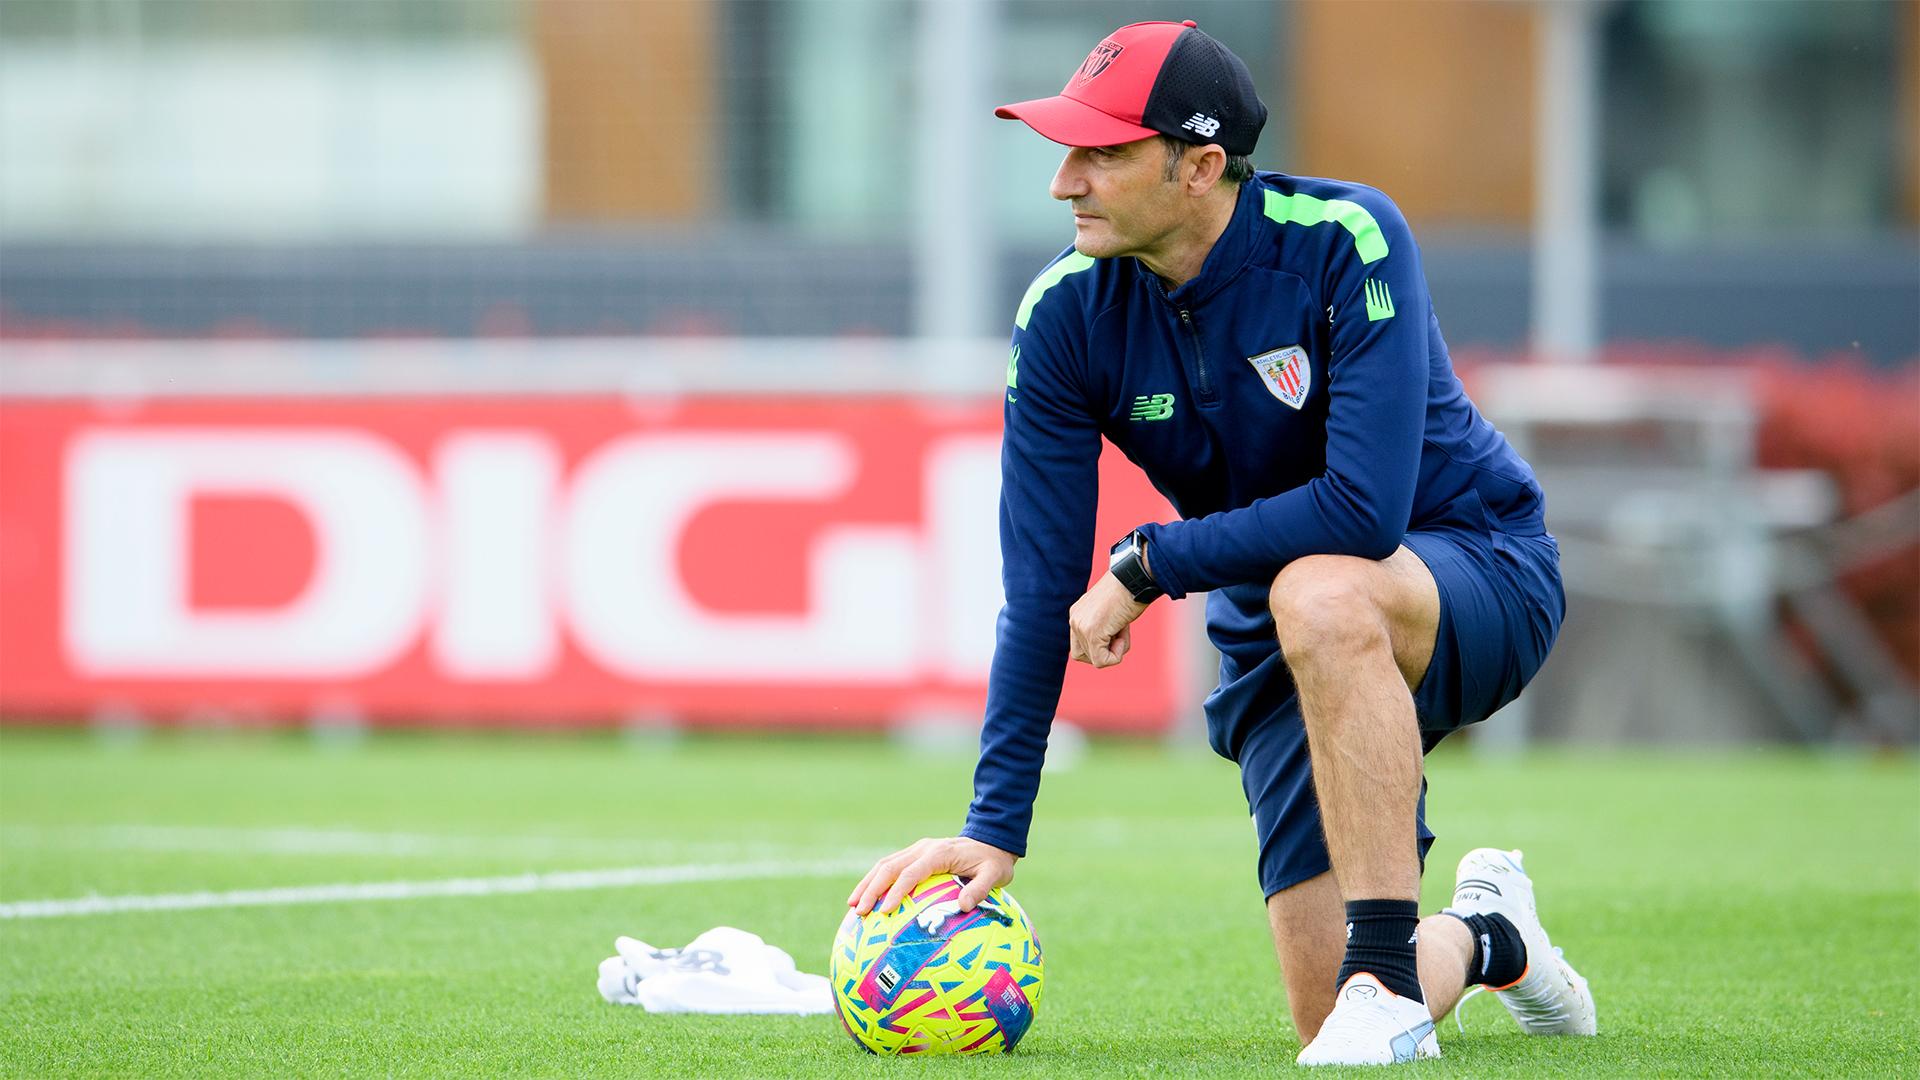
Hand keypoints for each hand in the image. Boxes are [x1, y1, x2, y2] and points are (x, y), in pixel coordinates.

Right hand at [847, 836, 1016, 915]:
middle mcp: (923, 848)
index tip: (884, 910)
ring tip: (853, 905)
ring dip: (867, 884)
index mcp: (939, 853)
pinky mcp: (915, 855)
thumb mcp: (995, 874)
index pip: (912, 872)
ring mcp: (917, 850)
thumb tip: (963, 906)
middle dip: (872, 889)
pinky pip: (890, 866)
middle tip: (859, 911)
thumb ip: (980, 889)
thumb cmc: (993, 862)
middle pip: (890, 867)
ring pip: (884, 865)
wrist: (991, 839)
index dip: (896, 891)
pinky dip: (874, 880)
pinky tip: (865, 897)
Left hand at [1068, 571, 1148, 667]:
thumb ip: (1104, 626)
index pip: (1080, 645)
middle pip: (1084, 655)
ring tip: (1123, 628)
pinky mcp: (1092, 633)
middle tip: (1120, 630)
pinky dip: (1117, 655)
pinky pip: (1102, 661)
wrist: (1135, 577)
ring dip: (1114, 650)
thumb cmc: (1130, 592)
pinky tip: (1123, 632)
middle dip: (1105, 650)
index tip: (1115, 629)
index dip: (1100, 646)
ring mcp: (1081, 626)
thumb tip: (1108, 645)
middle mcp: (1074, 619)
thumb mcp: (1111, 611)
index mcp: (1077, 613)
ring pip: (1095, 659)